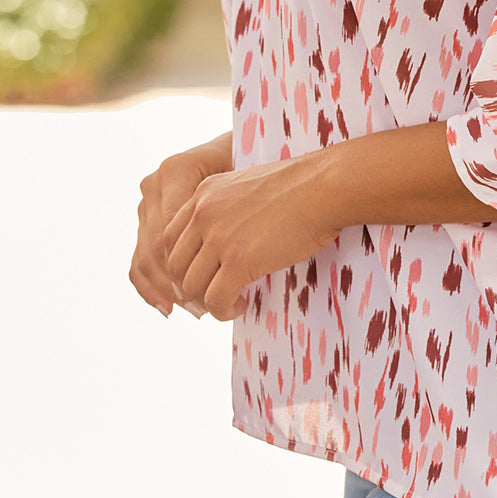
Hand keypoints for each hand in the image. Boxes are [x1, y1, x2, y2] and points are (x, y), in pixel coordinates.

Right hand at [130, 131, 232, 317]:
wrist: (237, 149)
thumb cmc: (251, 163)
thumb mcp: (248, 177)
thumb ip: (233, 204)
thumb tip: (232, 247)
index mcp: (175, 171)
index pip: (173, 231)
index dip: (189, 268)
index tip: (214, 291)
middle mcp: (155, 185)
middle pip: (156, 247)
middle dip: (178, 284)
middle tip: (204, 308)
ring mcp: (146, 203)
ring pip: (145, 257)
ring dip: (166, 290)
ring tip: (194, 310)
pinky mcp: (146, 220)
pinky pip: (139, 258)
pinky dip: (150, 286)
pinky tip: (168, 307)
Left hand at [161, 150, 337, 322]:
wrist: (325, 187)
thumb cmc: (301, 188)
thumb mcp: (248, 188)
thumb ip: (227, 209)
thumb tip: (225, 243)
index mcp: (204, 193)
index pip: (170, 238)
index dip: (182, 265)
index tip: (202, 277)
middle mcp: (204, 213)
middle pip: (174, 265)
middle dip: (191, 288)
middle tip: (214, 296)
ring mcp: (219, 237)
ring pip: (191, 286)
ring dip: (208, 302)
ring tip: (230, 302)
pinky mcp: (238, 261)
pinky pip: (215, 299)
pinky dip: (224, 311)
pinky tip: (242, 305)